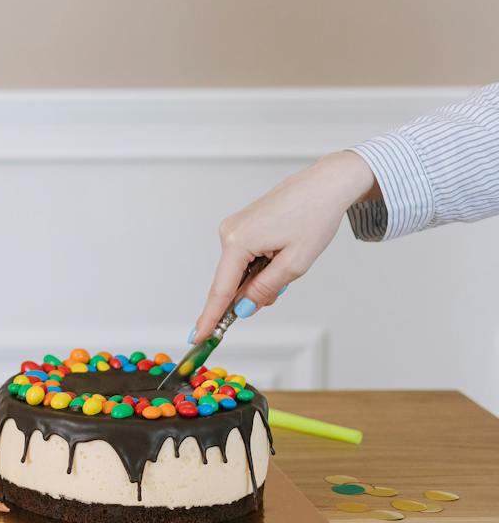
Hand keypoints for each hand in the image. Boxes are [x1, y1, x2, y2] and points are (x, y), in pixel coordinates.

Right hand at [193, 151, 378, 340]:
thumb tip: (243, 308)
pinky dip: (258, 266)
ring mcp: (232, 228)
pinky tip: (279, 255)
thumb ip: (265, 288)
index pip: (220, 290)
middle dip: (250, 294)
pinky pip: (243, 257)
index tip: (199, 336)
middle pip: (230, 281)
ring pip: (239, 270)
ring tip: (288, 263)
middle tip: (279, 291)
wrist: (323, 185)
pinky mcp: (240, 226)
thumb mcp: (295, 262)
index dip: (211, 317)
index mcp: (238, 242)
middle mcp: (228, 233)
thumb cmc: (314, 217)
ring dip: (259, 278)